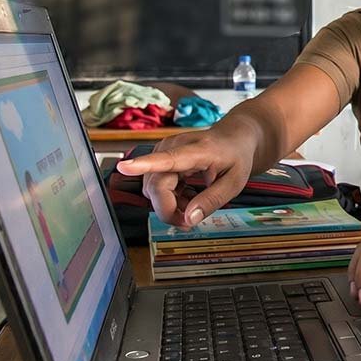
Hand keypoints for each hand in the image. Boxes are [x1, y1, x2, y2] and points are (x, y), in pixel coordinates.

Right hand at [115, 119, 261, 226]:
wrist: (233, 137)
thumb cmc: (236, 157)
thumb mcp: (235, 182)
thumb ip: (212, 200)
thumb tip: (189, 220)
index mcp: (196, 150)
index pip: (167, 159)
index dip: (143, 165)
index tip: (124, 167)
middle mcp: (174, 148)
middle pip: (156, 187)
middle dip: (169, 211)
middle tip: (190, 223)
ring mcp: (164, 152)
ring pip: (153, 190)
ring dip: (171, 205)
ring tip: (196, 202)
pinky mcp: (159, 160)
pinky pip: (155, 188)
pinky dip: (170, 199)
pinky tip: (188, 197)